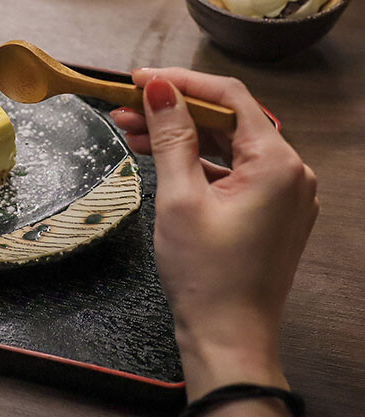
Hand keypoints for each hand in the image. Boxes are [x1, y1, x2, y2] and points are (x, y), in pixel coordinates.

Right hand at [111, 68, 317, 416]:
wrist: (227, 338)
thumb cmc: (205, 274)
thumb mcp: (180, 198)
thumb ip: (172, 137)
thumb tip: (159, 88)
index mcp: (277, 163)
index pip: (230, 98)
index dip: (182, 82)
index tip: (140, 78)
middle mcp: (291, 172)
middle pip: (228, 121)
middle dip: (174, 112)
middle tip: (125, 108)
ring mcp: (284, 194)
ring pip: (227, 147)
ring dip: (182, 138)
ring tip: (131, 133)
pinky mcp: (271, 212)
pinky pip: (233, 172)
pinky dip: (198, 163)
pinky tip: (161, 159)